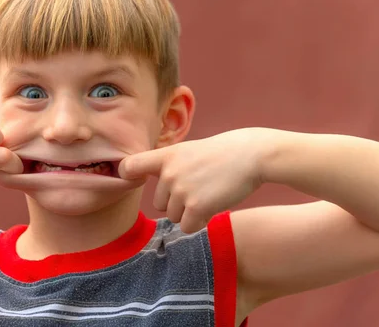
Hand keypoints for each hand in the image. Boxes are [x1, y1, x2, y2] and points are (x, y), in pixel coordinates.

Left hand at [118, 128, 266, 232]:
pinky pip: (188, 227)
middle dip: (176, 202)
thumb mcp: (188, 151)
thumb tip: (151, 185)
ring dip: (189, 213)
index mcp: (165, 156)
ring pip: (173, 217)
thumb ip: (168, 166)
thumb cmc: (221, 154)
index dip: (127, 176)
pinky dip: (200, 222)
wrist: (251, 155)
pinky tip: (213, 206)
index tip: (137, 180)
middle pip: (159, 204)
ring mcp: (181, 191)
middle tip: (199, 188)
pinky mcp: (196, 207)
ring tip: (208, 194)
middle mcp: (169, 173)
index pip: (129, 166)